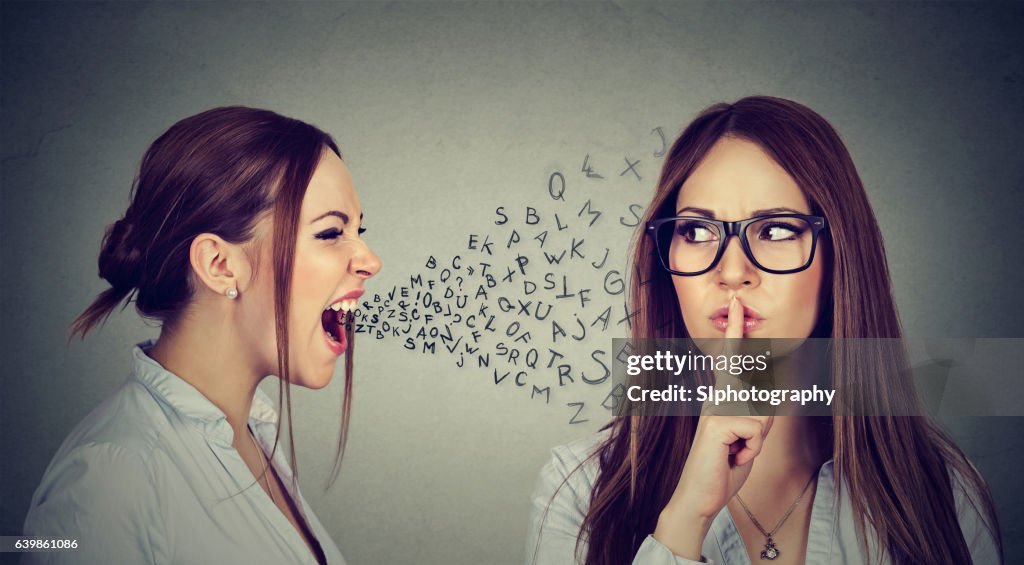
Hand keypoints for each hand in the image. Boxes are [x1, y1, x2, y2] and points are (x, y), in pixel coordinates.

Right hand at [652, 297, 773, 559]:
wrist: (698, 496)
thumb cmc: (722, 469)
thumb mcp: (746, 441)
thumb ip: (755, 419)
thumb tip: (769, 403)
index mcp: (720, 399)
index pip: (731, 361)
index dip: (735, 331)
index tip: (737, 302)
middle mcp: (716, 399)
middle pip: (762, 400)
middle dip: (758, 432)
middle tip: (736, 454)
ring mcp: (716, 409)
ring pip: (762, 417)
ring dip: (755, 444)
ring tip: (734, 456)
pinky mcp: (718, 423)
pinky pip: (756, 431)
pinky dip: (751, 450)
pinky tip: (732, 458)